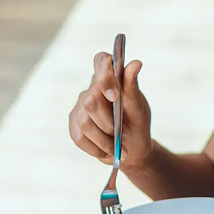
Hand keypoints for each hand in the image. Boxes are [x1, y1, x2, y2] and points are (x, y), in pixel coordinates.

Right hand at [68, 52, 152, 170]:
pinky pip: (80, 138)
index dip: (104, 75)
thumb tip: (136, 63)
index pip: (100, 61)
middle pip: (91, 101)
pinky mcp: (74, 127)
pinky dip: (97, 149)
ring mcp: (79, 109)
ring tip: (120, 149)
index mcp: (109, 79)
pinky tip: (108, 152)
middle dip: (109, 122)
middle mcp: (91, 90)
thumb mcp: (139, 107)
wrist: (133, 149)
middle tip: (126, 134)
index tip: (114, 96)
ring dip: (105, 140)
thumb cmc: (137, 123)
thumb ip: (133, 86)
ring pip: (85, 122)